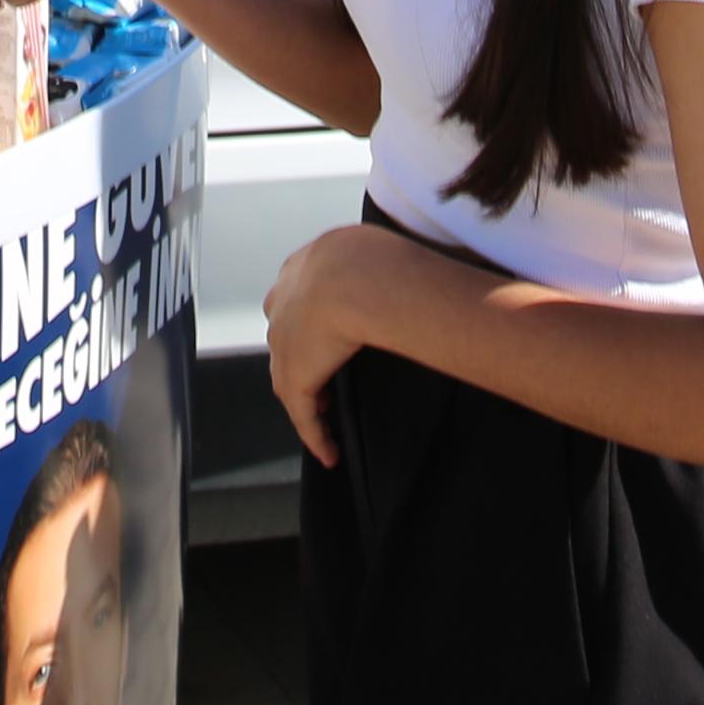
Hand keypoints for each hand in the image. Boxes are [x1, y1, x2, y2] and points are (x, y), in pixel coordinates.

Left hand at [263, 221, 416, 467]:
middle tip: (325, 374)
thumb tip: (420, 270)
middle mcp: (284, 301)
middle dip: (302, 354)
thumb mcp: (378, 251)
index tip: (328, 333)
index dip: (311, 318)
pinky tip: (329, 453)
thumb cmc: (379, 258)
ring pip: (290, 376)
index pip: (298, 296)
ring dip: (307, 395)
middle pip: (286, 335)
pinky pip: (303, 414)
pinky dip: (315, 435)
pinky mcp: (294, 377)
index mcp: (303, 266)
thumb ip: (384, 264)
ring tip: (327, 412)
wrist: (357, 277)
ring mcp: (283, 342)